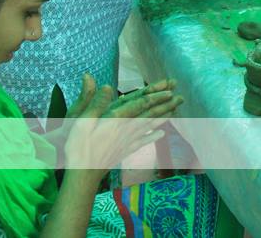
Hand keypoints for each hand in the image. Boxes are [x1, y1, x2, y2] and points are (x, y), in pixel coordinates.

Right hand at [61, 76, 181, 175]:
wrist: (82, 175)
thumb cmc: (79, 146)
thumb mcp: (80, 121)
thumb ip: (96, 103)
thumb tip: (108, 85)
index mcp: (117, 119)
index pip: (141, 105)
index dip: (156, 96)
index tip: (170, 90)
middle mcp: (127, 129)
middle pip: (150, 114)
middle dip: (166, 104)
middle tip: (181, 98)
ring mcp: (127, 141)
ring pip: (149, 126)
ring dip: (164, 116)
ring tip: (176, 110)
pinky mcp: (125, 150)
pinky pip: (143, 141)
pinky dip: (153, 136)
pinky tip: (162, 133)